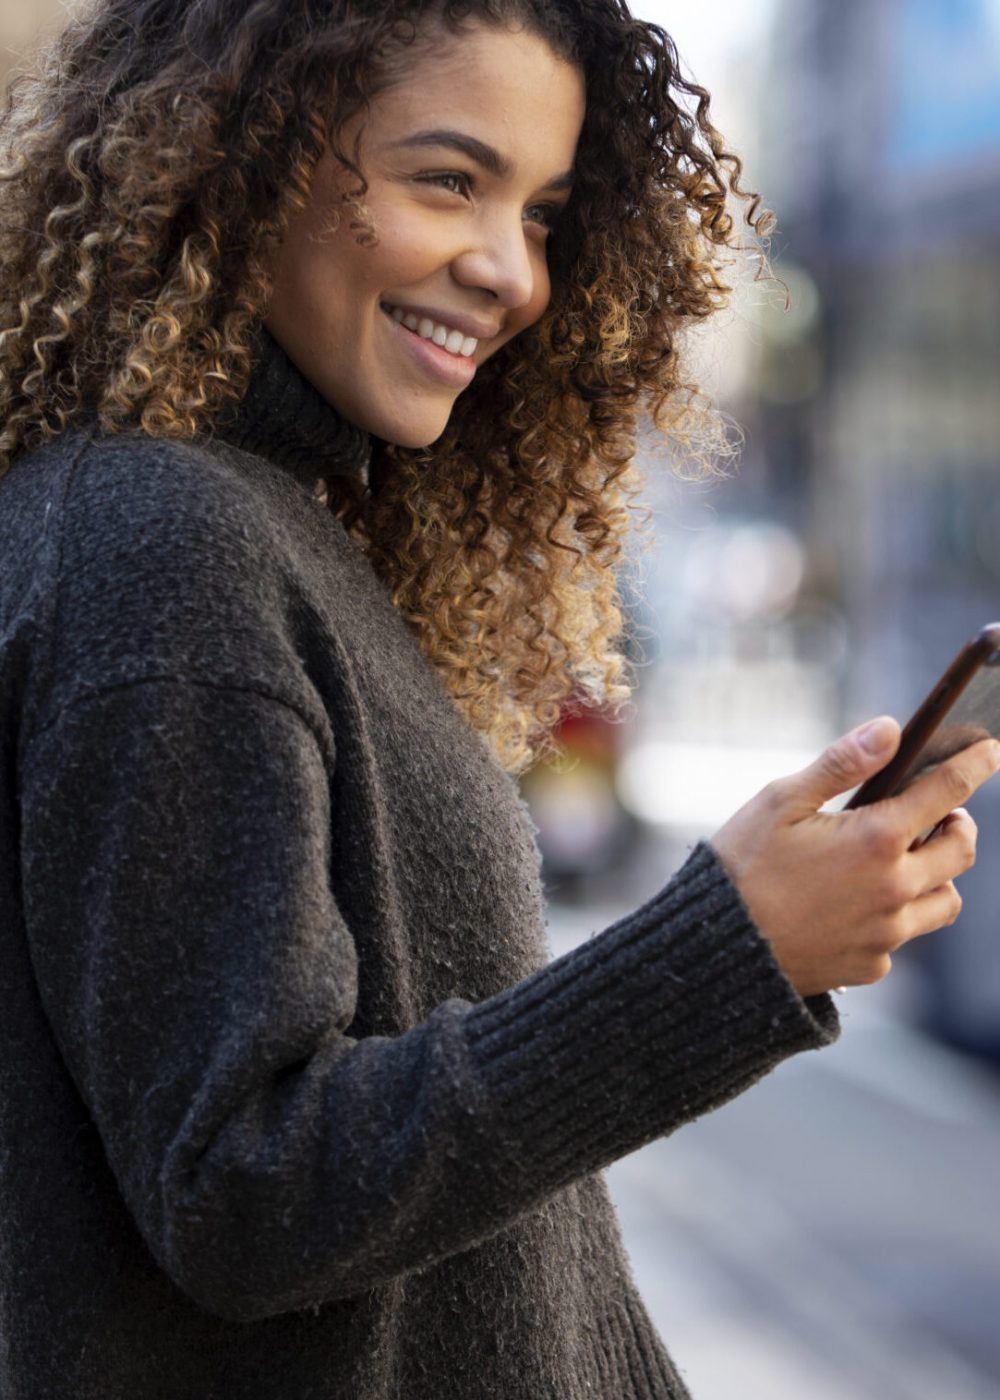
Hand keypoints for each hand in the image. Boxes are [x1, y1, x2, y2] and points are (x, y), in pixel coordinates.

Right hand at [709, 717, 999, 997]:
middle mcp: (894, 888)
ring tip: (904, 863)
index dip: (976, 764)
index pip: (949, 791)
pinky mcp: (872, 965)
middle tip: (940, 815)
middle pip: (962, 851)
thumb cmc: (742, 865)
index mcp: (876, 839)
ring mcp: (887, 933)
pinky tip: (857, 905)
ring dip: (937, 876)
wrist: (715, 948)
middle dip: (959, 825)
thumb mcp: (781, 801)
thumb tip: (891, 728)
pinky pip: (903, 937)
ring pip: (946, 901)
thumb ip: (842, 764)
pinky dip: (894, 916)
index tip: (989, 751)